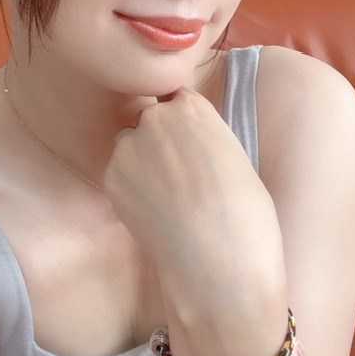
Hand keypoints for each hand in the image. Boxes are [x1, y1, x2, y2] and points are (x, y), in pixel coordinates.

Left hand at [104, 87, 276, 268]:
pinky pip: (119, 173)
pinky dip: (130, 188)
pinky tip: (152, 211)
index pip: (175, 98)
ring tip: (165, 197)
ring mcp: (128, 146)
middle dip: (159, 141)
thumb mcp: (232, 155)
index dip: (181, 124)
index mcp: (190, 106)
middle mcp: (155, 117)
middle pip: (149, 120)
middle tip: (177, 177)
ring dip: (140, 162)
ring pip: (129, 146)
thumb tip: (187, 145)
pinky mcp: (111, 176)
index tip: (188, 144)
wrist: (218, 257)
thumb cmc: (243, 211)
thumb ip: (201, 137)